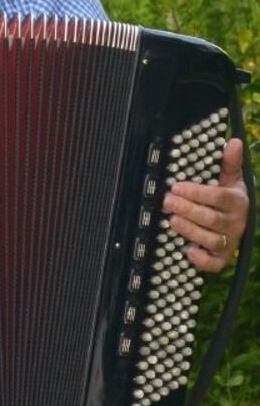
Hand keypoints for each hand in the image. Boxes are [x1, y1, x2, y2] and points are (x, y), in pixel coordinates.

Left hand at [163, 138, 248, 271]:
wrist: (237, 221)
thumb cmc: (227, 197)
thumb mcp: (230, 178)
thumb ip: (230, 162)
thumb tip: (234, 141)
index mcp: (237, 201)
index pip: (218, 197)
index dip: (197, 192)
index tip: (176, 186)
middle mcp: (236, 223)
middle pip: (212, 218)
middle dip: (188, 210)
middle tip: (167, 201)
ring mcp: (229, 241)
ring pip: (211, 239)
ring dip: (190, 230)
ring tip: (171, 220)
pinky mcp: (222, 258)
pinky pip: (215, 264)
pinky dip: (202, 260)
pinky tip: (188, 250)